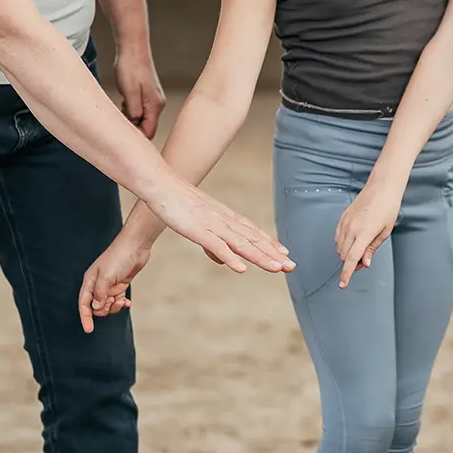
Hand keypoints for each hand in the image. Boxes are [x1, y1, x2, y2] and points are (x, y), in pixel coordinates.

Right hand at [78, 226, 152, 332]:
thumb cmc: (119, 257)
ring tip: (121, 301)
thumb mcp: (107, 276)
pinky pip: (117, 300)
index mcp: (90, 281)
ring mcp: (109, 285)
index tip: (89, 330)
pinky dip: (121, 303)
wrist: (136, 246)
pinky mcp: (120, 284)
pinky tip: (127, 302)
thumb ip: (100, 293)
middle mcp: (98, 284)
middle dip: (104, 309)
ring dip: (114, 307)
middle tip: (113, 301)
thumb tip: (95, 307)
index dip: (85, 317)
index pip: (84, 303)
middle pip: (96, 306)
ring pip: (107, 305)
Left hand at [114, 44, 165, 138]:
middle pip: (146, 127)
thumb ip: (134, 110)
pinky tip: (123, 102)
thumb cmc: (130, 67)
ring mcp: (153, 100)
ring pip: (142, 119)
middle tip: (118, 119)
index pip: (149, 132)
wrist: (133, 49)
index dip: (136, 137)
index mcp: (154, 105)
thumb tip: (135, 124)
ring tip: (120, 107)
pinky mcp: (147, 96)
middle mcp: (157, 105)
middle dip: (132, 128)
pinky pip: (140, 111)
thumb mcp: (129, 90)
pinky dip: (130, 111)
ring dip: (130, 119)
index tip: (121, 133)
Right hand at [144, 175, 294, 277]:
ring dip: (260, 256)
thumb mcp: (198, 223)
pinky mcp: (198, 230)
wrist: (161, 184)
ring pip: (241, 244)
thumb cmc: (177, 202)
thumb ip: (212, 242)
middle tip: (291, 265)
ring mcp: (212, 225)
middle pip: (252, 239)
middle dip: (272, 253)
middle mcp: (224, 221)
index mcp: (225, 217)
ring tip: (277, 268)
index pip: (252, 232)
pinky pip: (216, 246)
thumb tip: (223, 260)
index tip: (284, 254)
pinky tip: (241, 268)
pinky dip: (230, 257)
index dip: (269, 243)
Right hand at [335, 177, 404, 287]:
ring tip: (361, 247)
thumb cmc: (388, 208)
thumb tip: (364, 264)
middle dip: (351, 263)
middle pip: (344, 255)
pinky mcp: (342, 218)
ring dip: (347, 253)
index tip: (342, 285)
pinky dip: (343, 243)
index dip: (346, 274)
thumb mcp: (385, 231)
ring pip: (339, 247)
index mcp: (364, 233)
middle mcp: (351, 228)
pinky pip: (337, 237)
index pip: (351, 259)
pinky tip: (354, 240)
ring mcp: (345, 222)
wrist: (382, 187)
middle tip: (364, 260)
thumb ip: (372, 249)